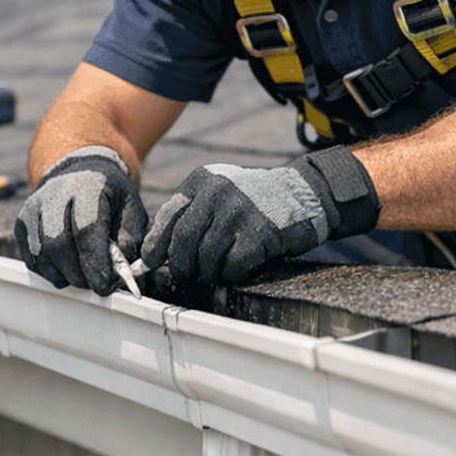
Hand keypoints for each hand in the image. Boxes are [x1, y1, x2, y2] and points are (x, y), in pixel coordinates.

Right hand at [14, 145, 146, 294]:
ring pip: (41, 254)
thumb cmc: (110, 197)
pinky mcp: (22, 221)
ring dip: (62, 275)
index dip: (94, 262)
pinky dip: (48, 271)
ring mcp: (34, 207)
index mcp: (89, 187)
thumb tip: (119, 274)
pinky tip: (65, 268)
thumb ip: (130, 239)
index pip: (86, 228)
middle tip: (93, 285)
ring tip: (81, 277)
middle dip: (77, 274)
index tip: (103, 286)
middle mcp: (55, 194)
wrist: (79, 173)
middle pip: (58, 244)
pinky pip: (31, 257)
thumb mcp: (131, 209)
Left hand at [141, 146, 379, 283]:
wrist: (303, 194)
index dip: (155, 245)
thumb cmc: (253, 202)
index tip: (151, 262)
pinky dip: (233, 274)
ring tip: (218, 270)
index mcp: (202, 181)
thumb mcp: (218, 193)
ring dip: (209, 273)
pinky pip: (233, 267)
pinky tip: (242, 266)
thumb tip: (155, 252)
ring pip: (206, 259)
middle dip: (180, 266)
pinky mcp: (259, 234)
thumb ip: (190, 214)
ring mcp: (238, 213)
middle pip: (182, 242)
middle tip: (187, 275)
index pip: (167, 217)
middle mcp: (217, 193)